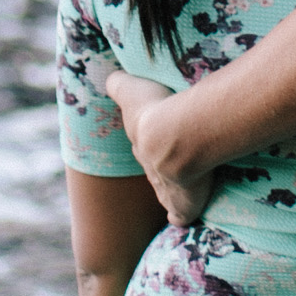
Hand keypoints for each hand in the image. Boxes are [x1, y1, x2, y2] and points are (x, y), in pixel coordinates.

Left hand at [105, 68, 212, 227]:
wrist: (172, 138)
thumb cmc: (155, 109)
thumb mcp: (130, 89)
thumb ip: (119, 83)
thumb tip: (112, 78)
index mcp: (141, 142)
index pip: (143, 144)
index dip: (150, 141)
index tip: (155, 141)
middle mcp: (150, 166)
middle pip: (152, 167)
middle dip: (159, 164)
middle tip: (169, 161)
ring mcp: (165, 187)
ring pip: (165, 190)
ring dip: (172, 188)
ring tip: (181, 187)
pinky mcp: (183, 203)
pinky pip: (180, 213)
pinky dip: (179, 215)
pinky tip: (179, 217)